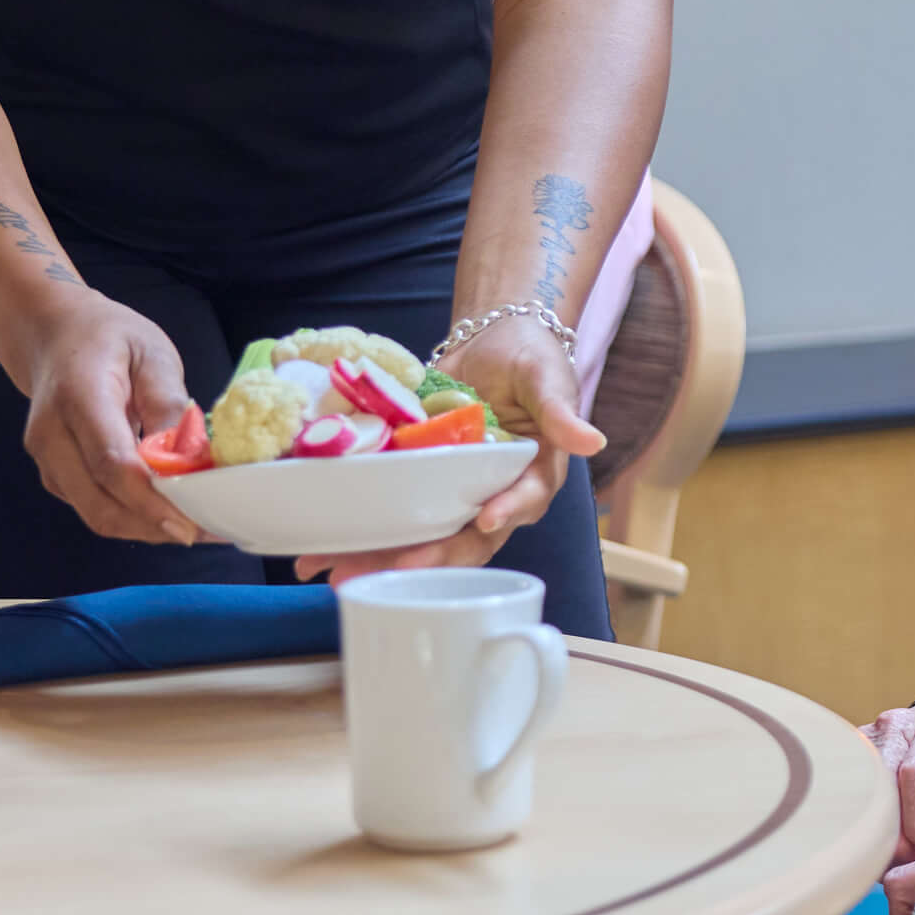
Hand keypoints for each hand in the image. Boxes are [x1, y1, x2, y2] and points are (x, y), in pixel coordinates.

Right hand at [18, 294, 201, 547]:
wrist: (53, 335)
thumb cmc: (108, 338)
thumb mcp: (152, 354)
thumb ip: (169, 405)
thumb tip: (192, 458)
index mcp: (78, 397)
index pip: (112, 464)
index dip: (151, 501)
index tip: (191, 523)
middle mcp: (51, 436)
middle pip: (99, 503)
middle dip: (155, 525)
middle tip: (208, 531)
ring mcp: (47, 461)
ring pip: (95, 514)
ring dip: (146, 528)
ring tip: (198, 525)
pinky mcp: (55, 475)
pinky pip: (92, 507)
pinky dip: (132, 517)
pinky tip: (168, 511)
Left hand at [296, 312, 603, 585]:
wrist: (491, 341)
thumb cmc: (530, 359)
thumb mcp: (547, 377)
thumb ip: (561, 411)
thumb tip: (593, 440)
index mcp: (534, 475)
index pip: (524, 500)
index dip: (505, 512)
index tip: (484, 520)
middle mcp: (494, 494)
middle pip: (468, 537)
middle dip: (433, 557)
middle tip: (397, 570)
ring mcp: (454, 493)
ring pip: (424, 536)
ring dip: (385, 558)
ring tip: (340, 572)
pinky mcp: (419, 485)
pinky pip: (393, 514)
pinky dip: (361, 535)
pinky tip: (321, 550)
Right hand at [860, 690, 914, 866]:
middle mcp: (895, 729)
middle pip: (881, 789)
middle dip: (894, 837)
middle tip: (908, 863)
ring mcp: (865, 738)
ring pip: (858, 795)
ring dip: (873, 834)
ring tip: (892, 855)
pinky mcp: (846, 751)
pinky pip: (847, 794)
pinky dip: (860, 823)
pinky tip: (875, 838)